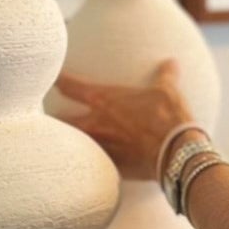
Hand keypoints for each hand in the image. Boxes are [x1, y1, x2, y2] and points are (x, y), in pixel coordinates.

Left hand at [54, 59, 205, 181]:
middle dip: (56, 119)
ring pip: (75, 145)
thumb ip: (165, 76)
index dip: (58, 80)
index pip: (71, 86)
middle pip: (63, 121)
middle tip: (51, 118)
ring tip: (67, 143)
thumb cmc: (169, 117)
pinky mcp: (112, 166)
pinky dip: (93, 162)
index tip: (52, 78)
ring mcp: (102, 146)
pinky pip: (96, 163)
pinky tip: (93, 166)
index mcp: (104, 100)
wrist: (177, 152)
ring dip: (71, 142)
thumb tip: (171, 62)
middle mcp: (96, 123)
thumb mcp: (168, 91)